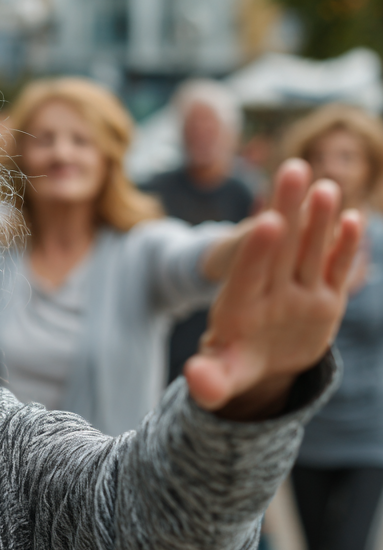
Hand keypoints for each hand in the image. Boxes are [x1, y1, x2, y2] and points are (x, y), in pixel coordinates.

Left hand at [185, 160, 361, 418]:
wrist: (258, 367)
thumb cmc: (232, 368)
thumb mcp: (218, 378)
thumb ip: (209, 380)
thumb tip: (197, 381)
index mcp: (240, 307)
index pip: (249, 274)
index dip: (257, 249)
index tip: (267, 220)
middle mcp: (270, 293)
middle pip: (280, 247)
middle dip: (287, 208)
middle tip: (293, 169)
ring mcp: (298, 294)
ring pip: (309, 251)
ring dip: (317, 219)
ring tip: (325, 187)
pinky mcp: (322, 300)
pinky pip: (334, 270)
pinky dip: (344, 248)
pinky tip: (353, 219)